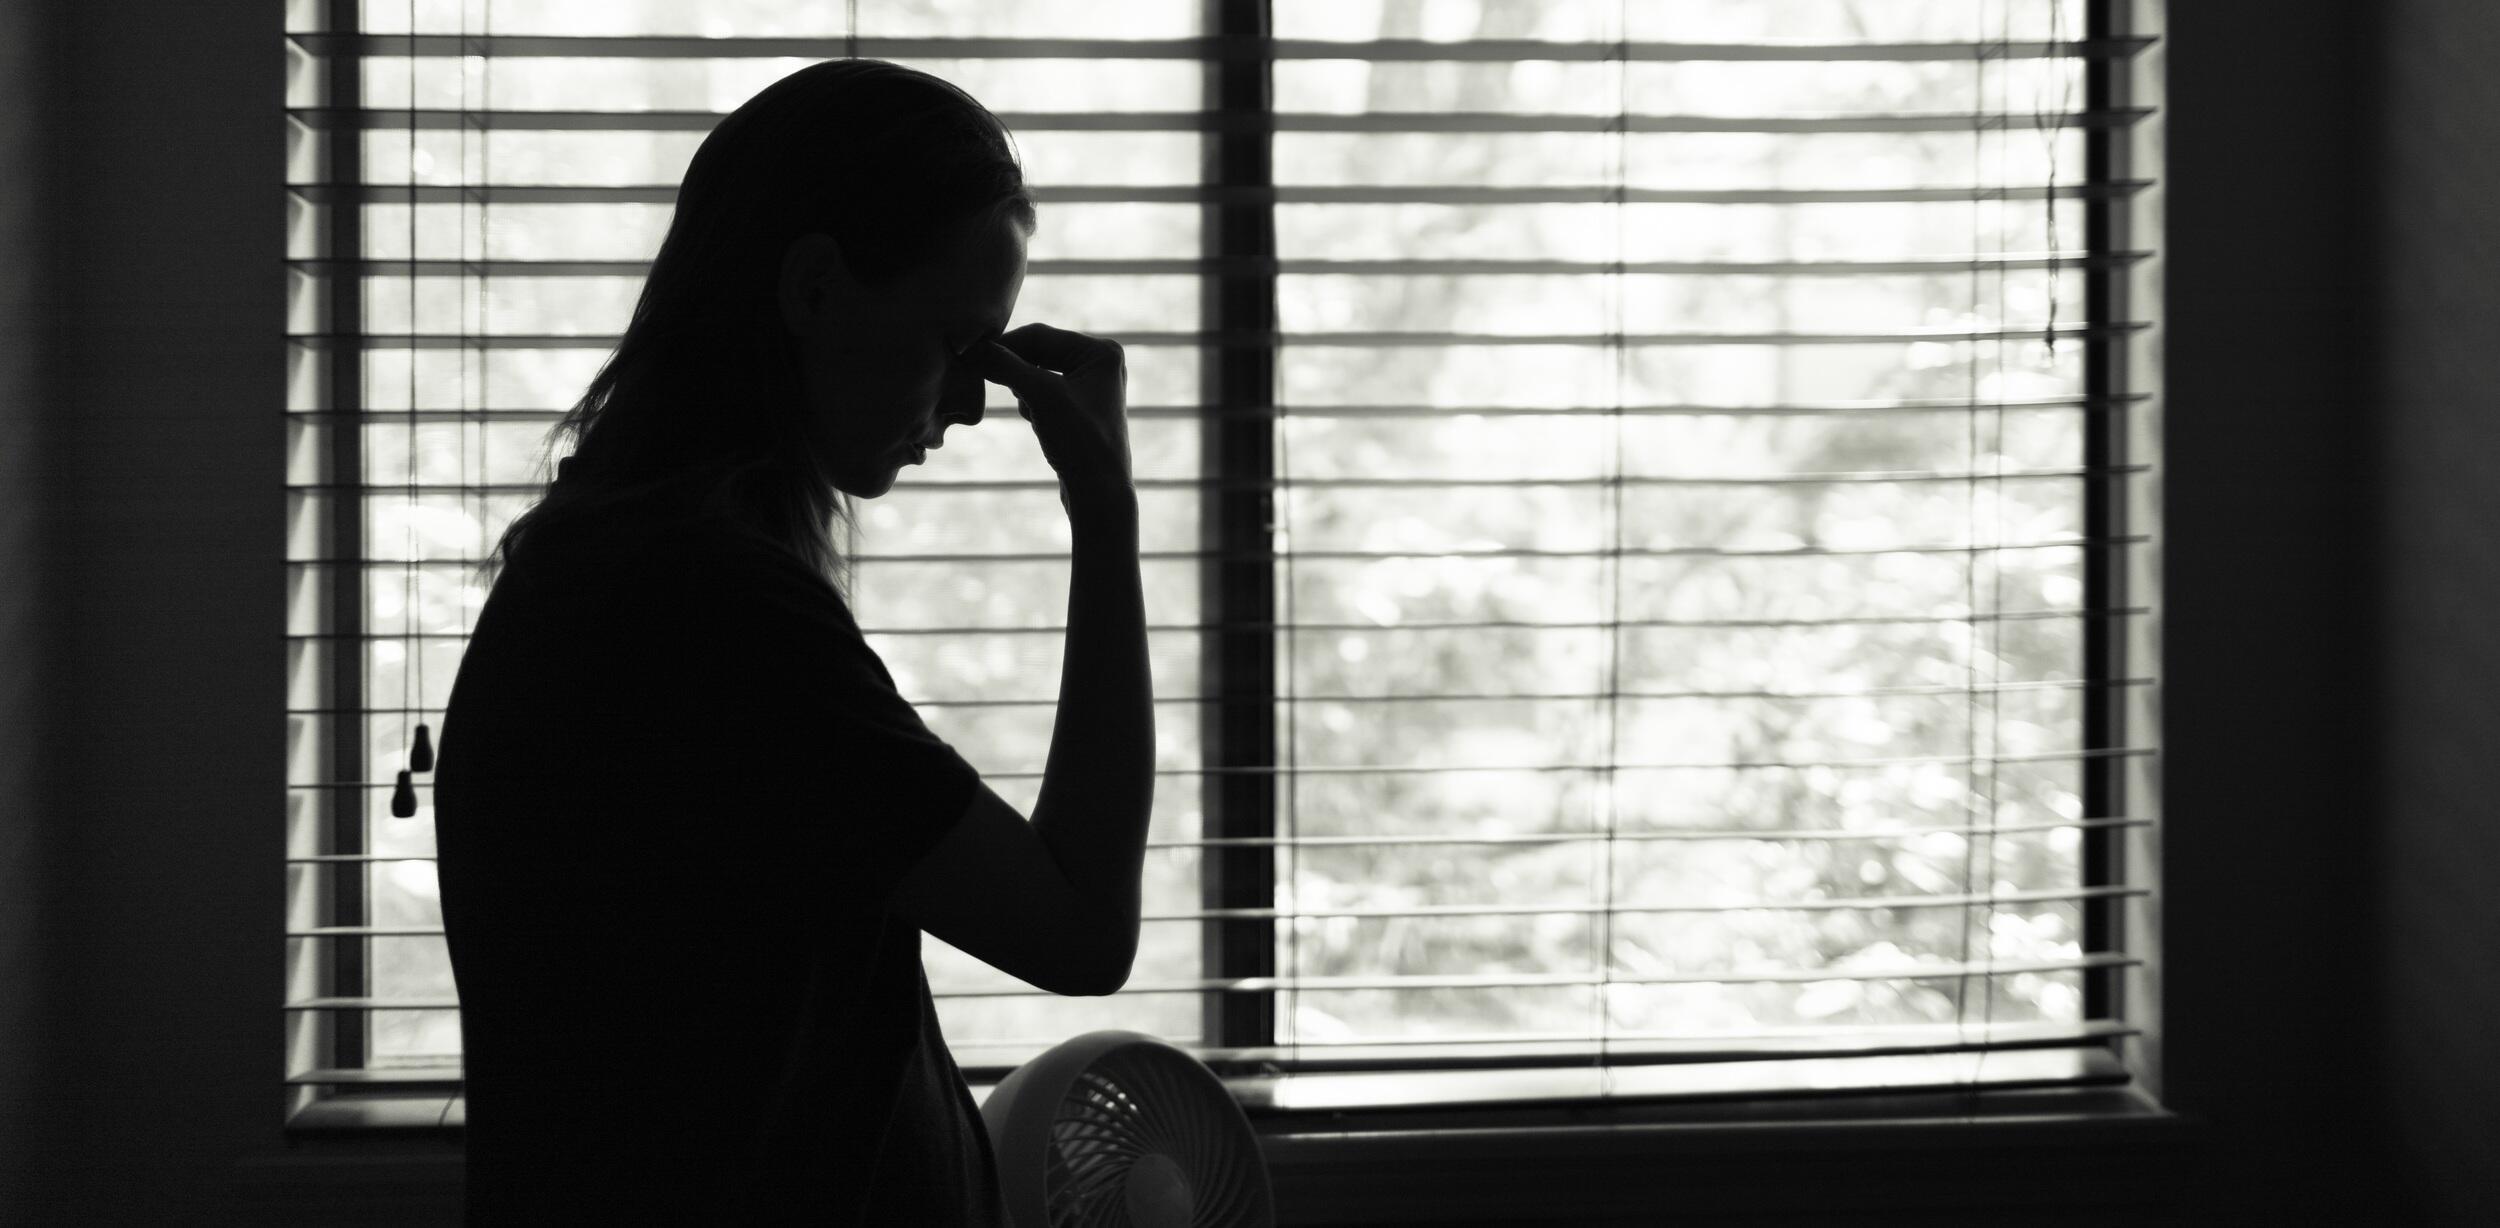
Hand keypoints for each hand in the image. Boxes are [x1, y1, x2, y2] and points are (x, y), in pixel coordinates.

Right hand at [961, 324, 1131, 513]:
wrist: (1098, 493)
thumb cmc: (1080, 441)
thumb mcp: (1041, 397)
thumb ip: (1006, 367)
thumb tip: (971, 348)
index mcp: (1101, 351)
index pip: (1040, 335)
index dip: (1004, 345)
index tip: (970, 355)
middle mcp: (1100, 363)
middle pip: (1039, 352)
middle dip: (1015, 370)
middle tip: (982, 377)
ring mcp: (1090, 386)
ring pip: (1037, 373)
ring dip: (1023, 390)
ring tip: (1030, 412)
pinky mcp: (1078, 408)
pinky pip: (1043, 392)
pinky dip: (1031, 404)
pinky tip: (1038, 423)